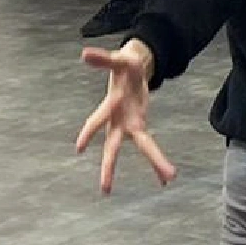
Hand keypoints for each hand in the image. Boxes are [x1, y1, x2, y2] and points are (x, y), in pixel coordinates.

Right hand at [75, 40, 175, 193]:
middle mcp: (118, 121)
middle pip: (113, 147)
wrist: (131, 71)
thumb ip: (103, 59)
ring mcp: (130, 125)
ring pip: (142, 147)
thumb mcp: (118, 60)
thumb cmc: (124, 67)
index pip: (98, 120)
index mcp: (112, 106)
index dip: (89, 132)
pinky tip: (165, 180)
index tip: (78, 147)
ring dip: (154, 163)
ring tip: (167, 182)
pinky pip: (150, 146)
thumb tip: (83, 53)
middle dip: (108, 168)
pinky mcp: (140, 126)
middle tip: (105, 190)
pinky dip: (157, 162)